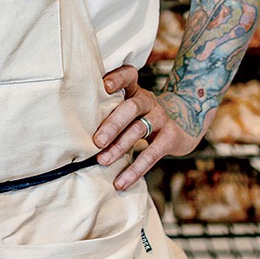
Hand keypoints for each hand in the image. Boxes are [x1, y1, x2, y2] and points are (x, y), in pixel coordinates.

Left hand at [93, 64, 201, 190]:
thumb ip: (111, 110)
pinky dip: (135, 170)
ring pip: (139, 130)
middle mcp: (148, 101)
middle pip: (130, 108)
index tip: (104, 85)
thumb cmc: (144, 115)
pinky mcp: (171, 138)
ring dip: (119, 147)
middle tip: (96, 141)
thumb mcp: (131, 106)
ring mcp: (161, 118)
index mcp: (135, 91)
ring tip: (103, 161)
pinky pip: (151, 154)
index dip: (118, 78)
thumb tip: (75, 129)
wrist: (184, 122)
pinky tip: (121, 182)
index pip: (129, 76)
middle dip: (112, 124)